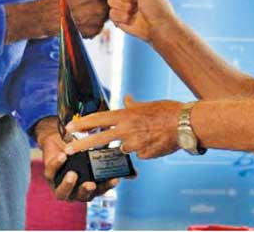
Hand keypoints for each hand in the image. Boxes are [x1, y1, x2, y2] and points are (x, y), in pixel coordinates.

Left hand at [34, 116, 119, 201]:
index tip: (114, 180)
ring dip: (68, 184)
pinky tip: (63, 156)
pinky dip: (57, 164)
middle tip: (90, 183)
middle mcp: (75, 190)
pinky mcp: (49, 174)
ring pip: (63, 192)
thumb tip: (134, 174)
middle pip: (81, 196)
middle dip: (85, 191)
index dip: (106, 187)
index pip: (100, 190)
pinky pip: (51, 172)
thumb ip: (112, 164)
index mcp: (89, 187)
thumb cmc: (81, 151)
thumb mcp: (97, 157)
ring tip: (73, 174)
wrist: (60, 140)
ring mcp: (60, 184)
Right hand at [53, 0, 110, 37]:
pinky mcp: (94, 32)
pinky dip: (93, 23)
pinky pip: (100, 26)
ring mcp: (98, 21)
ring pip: (106, 16)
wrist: (47, 16)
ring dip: (99, 13)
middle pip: (112, 4)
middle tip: (89, 2)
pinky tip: (82, 20)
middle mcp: (100, 7)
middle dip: (104, 2)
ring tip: (84, 11)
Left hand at [65, 96, 183, 159]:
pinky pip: (140, 154)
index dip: (82, 124)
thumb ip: (134, 105)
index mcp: (126, 115)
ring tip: (148, 135)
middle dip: (81, 145)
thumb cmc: (168, 111)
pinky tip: (157, 142)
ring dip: (130, 144)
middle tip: (68, 149)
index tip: (70, 127)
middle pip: (98, 139)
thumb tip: (127, 99)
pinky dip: (145, 150)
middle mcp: (126, 130)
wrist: (185, 124)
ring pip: (124, 147)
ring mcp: (134, 145)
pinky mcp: (144, 155)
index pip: (98, 119)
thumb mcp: (148, 105)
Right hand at [107, 0, 179, 43]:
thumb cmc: (158, 7)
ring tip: (136, 10)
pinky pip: (111, 13)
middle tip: (138, 1)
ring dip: (125, 7)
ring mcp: (121, 3)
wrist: (159, 27)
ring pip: (110, 1)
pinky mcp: (117, 15)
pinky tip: (131, 19)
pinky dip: (122, 17)